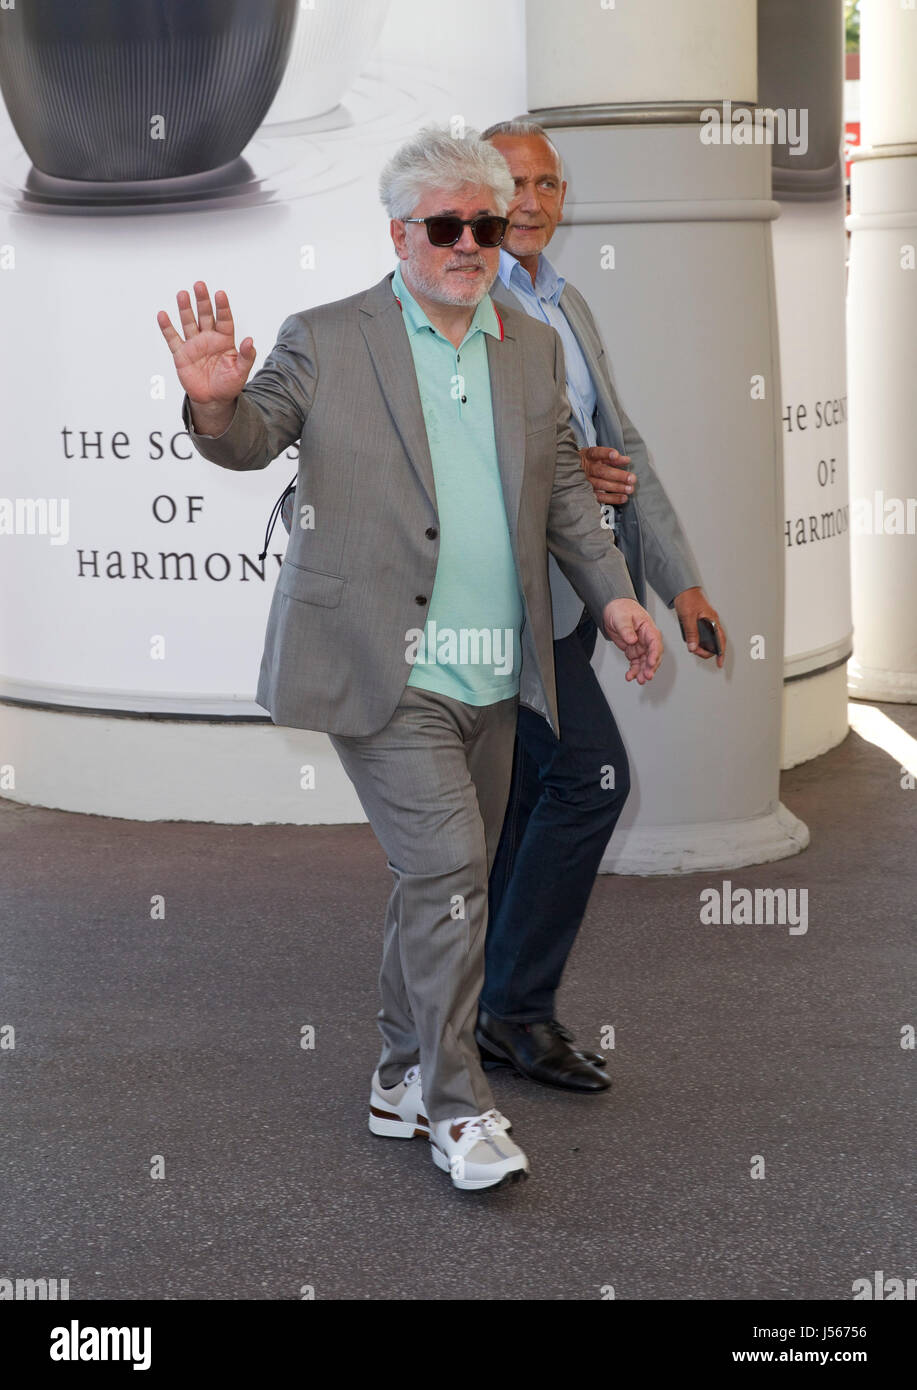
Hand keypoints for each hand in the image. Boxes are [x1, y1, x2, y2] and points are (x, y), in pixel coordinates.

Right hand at [157, 281, 254, 404]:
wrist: (213, 400)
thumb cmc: (229, 384)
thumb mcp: (241, 372)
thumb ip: (246, 356)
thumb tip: (250, 341)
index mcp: (224, 340)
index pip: (224, 319)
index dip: (222, 307)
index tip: (220, 294)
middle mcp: (209, 338)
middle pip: (205, 315)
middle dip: (202, 300)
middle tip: (199, 285)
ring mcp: (194, 345)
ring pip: (188, 322)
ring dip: (185, 309)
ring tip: (182, 294)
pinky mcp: (181, 354)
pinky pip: (173, 339)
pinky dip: (167, 327)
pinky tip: (163, 315)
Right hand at [580, 446, 634, 505]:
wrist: (569, 471)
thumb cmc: (588, 462)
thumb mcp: (597, 455)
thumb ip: (611, 457)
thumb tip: (626, 460)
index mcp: (588, 456)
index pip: (596, 453)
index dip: (606, 453)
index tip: (615, 454)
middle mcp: (586, 468)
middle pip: (602, 471)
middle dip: (618, 475)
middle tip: (631, 478)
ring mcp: (585, 481)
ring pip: (601, 485)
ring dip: (617, 487)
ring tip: (630, 489)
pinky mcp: (587, 492)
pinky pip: (600, 496)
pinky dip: (612, 498)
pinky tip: (623, 498)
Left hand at [602, 599, 663, 683]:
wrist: (612, 610)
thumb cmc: (621, 609)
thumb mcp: (622, 617)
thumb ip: (627, 629)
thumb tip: (632, 640)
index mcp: (648, 628)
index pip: (655, 642)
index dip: (654, 653)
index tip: (651, 662)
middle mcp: (646, 639)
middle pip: (653, 655)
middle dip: (651, 667)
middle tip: (646, 675)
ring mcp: (640, 646)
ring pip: (645, 662)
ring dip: (643, 672)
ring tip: (639, 680)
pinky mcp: (633, 651)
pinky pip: (636, 664)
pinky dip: (634, 671)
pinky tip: (630, 676)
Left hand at [673, 587, 725, 667]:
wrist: (683, 589)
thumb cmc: (688, 598)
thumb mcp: (688, 617)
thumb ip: (691, 632)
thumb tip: (693, 647)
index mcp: (712, 620)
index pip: (720, 640)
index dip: (721, 653)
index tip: (720, 662)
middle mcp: (712, 622)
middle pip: (715, 642)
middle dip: (706, 650)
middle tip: (696, 651)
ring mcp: (707, 622)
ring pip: (708, 639)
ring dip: (701, 645)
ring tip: (693, 646)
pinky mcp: (701, 622)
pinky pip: (702, 635)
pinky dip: (697, 640)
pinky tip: (692, 641)